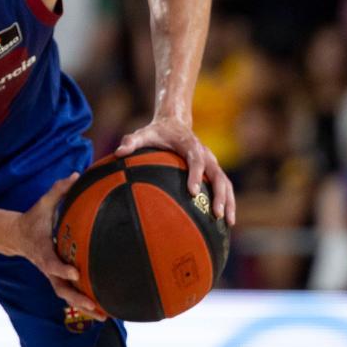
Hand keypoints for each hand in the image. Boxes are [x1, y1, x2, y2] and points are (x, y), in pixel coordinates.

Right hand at [12, 173, 105, 319]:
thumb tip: (76, 175)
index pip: (51, 263)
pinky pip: (70, 295)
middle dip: (76, 298)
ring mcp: (52, 276)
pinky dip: (83, 305)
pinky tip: (102, 312)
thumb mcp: (42, 203)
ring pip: (66, 296)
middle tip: (94, 304)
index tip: (74, 273)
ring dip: (83, 307)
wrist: (16, 236)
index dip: (61, 269)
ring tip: (103, 316)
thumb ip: (59, 190)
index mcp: (42, 251)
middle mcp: (47, 267)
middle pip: (60, 288)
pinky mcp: (57, 279)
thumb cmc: (33, 219)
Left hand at [115, 118, 235, 225]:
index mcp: (190, 145)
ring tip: (228, 222)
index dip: (196, 175)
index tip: (193, 191)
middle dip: (219, 194)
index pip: (196, 160)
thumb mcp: (142, 133)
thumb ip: (131, 142)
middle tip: (216, 213)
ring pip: (225, 182)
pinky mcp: (213, 169)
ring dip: (228, 201)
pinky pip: (224, 186)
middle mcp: (205, 153)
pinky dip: (228, 201)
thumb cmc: (156, 132)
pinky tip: (226, 221)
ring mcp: (211, 162)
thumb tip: (117, 153)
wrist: (174, 123)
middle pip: (218, 174)